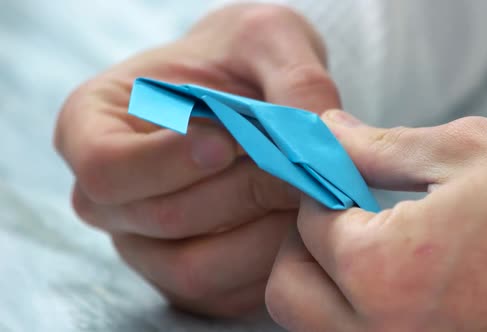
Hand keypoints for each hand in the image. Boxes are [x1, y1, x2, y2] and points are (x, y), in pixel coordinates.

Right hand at [54, 4, 339, 316]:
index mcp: (94, 126)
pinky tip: (299, 221)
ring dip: (263, 231)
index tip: (228, 141)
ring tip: (305, 190)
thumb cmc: (244, 59)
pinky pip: (225, 292)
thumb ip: (294, 76)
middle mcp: (110, 197)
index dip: (168, 162)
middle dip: (243, 190)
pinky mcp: (188, 276)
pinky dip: (271, 261)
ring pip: (194, 267)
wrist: (253, 94)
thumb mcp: (269, 39)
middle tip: (299, 163)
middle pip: (161, 217)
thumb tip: (321, 139)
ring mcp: (145, 243)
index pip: (106, 166)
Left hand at [266, 112, 486, 330]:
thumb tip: (325, 133)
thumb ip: (375, 148)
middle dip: (302, 246)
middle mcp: (380, 331)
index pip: (309, 226)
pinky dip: (349, 311)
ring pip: (309, 324)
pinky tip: (386, 281)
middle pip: (287, 290)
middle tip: (339, 219)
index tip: (338, 179)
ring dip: (319, 282)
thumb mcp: (460, 155)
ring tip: (364, 250)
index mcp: (386, 271)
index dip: (320, 192)